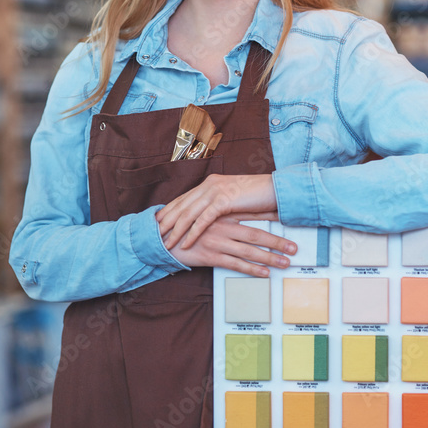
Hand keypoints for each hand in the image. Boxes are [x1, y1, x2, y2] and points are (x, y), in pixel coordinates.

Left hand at [156, 173, 277, 249]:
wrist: (275, 189)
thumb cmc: (256, 195)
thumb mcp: (232, 198)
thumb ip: (218, 203)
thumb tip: (206, 215)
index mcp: (210, 183)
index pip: (184, 198)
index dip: (169, 211)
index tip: (157, 223)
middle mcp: (209, 184)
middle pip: (181, 205)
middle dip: (166, 222)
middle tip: (152, 235)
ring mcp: (215, 191)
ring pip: (188, 213)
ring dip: (175, 230)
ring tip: (165, 243)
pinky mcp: (224, 200)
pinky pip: (203, 220)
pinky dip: (192, 232)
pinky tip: (185, 242)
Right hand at [163, 216, 296, 277]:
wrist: (163, 237)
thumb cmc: (187, 227)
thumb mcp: (206, 215)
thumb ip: (223, 214)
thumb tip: (243, 216)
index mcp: (223, 214)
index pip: (252, 213)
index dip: (272, 216)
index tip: (290, 217)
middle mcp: (223, 226)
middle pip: (256, 234)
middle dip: (277, 241)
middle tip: (294, 247)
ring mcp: (218, 241)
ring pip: (249, 251)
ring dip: (269, 257)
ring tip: (286, 262)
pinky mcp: (211, 256)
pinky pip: (235, 264)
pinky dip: (252, 269)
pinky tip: (265, 273)